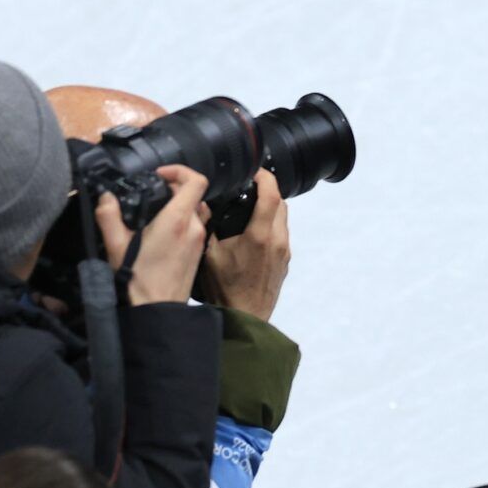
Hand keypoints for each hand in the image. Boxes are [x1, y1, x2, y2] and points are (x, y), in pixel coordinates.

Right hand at [95, 165, 210, 305]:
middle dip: (174, 189)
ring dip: (180, 205)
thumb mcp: (116, 246)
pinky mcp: (200, 251)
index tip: (160, 174)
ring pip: (197, 210)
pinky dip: (184, 221)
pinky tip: (164, 232)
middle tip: (153, 194)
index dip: (180, 171)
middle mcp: (194, 226)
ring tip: (157, 213)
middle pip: (194, 194)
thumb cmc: (137, 279)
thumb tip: (106, 197)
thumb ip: (109, 216)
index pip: (196, 181)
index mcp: (177, 220)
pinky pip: (197, 226)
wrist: (158, 310)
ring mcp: (200, 239)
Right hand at [203, 170, 290, 319]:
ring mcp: (284, 251)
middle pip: (281, 203)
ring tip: (249, 207)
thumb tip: (202, 204)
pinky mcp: (285, 260)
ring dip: (270, 208)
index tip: (254, 171)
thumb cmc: (225, 289)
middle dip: (267, 190)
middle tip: (248, 187)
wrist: (245, 317)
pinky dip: (271, 224)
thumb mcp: (209, 256)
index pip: (272, 195)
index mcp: (260, 235)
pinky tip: (253, 230)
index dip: (265, 177)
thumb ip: (207, 227)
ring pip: (283, 218)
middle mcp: (278, 240)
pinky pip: (282, 233)